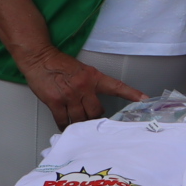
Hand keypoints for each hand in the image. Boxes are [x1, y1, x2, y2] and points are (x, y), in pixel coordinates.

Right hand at [19, 44, 144, 127]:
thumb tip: (95, 104)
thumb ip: (91, 85)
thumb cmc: (60, 64)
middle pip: (97, 112)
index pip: (117, 87)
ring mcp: (70, 95)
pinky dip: (65, 126)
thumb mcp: (83, 70)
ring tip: (79, 127)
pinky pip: (64, 120)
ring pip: (81, 119)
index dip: (132, 94)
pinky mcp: (55, 101)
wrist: (39, 58)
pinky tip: (66, 127)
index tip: (145, 100)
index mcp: (94, 77)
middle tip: (93, 123)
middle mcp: (84, 87)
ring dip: (81, 125)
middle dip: (95, 119)